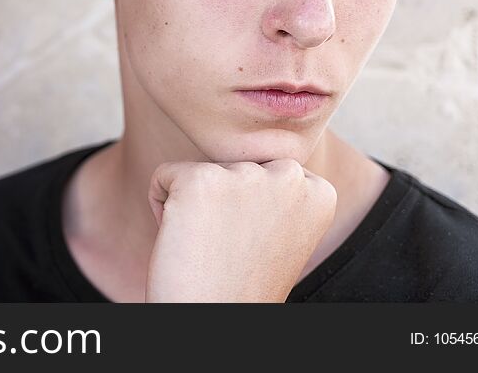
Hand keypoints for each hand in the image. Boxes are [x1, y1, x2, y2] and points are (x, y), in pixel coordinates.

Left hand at [145, 157, 336, 301]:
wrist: (215, 319)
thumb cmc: (241, 283)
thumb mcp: (279, 232)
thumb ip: (274, 190)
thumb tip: (256, 157)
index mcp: (317, 191)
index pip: (265, 169)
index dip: (248, 209)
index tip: (254, 245)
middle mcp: (289, 175)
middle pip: (234, 164)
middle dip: (222, 201)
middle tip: (230, 249)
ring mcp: (245, 175)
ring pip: (200, 171)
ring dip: (193, 206)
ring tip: (209, 248)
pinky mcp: (200, 180)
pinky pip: (164, 176)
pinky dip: (160, 206)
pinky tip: (183, 241)